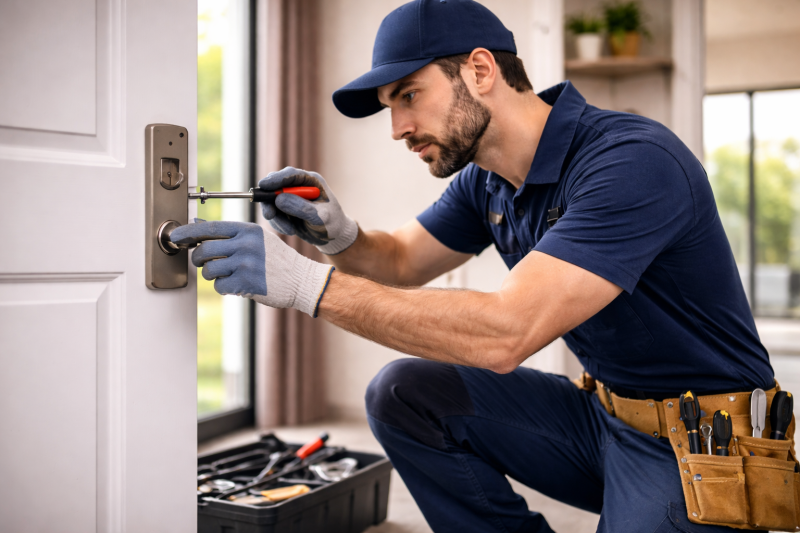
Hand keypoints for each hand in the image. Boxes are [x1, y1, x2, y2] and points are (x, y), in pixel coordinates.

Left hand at [169, 220, 333, 316]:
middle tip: (202, 262)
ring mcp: (245, 264)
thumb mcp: (257, 238)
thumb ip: (229, 233)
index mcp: (247, 230)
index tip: (175, 237)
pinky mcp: (245, 283)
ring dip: (213, 275)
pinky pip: (219, 286)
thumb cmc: (278, 259)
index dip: (187, 232)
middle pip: (204, 250)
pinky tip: (237, 284)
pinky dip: (224, 287)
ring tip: (228, 274)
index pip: (209, 228)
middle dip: (198, 259)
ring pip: (209, 270)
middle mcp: (245, 244)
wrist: (301, 279)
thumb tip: (197, 224)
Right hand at [259, 167, 357, 254]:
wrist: (334, 237)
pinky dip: (278, 224)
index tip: (264, 185)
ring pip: (271, 202)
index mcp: (311, 181)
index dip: (276, 178)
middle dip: (269, 200)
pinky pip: (274, 214)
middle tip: (269, 215)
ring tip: (290, 230)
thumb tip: (279, 199)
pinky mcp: (285, 210)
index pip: (291, 174)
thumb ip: (301, 207)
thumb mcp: (321, 217)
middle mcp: (299, 186)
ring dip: (276, 217)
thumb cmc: (332, 224)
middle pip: (275, 185)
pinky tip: (290, 230)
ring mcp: (290, 198)